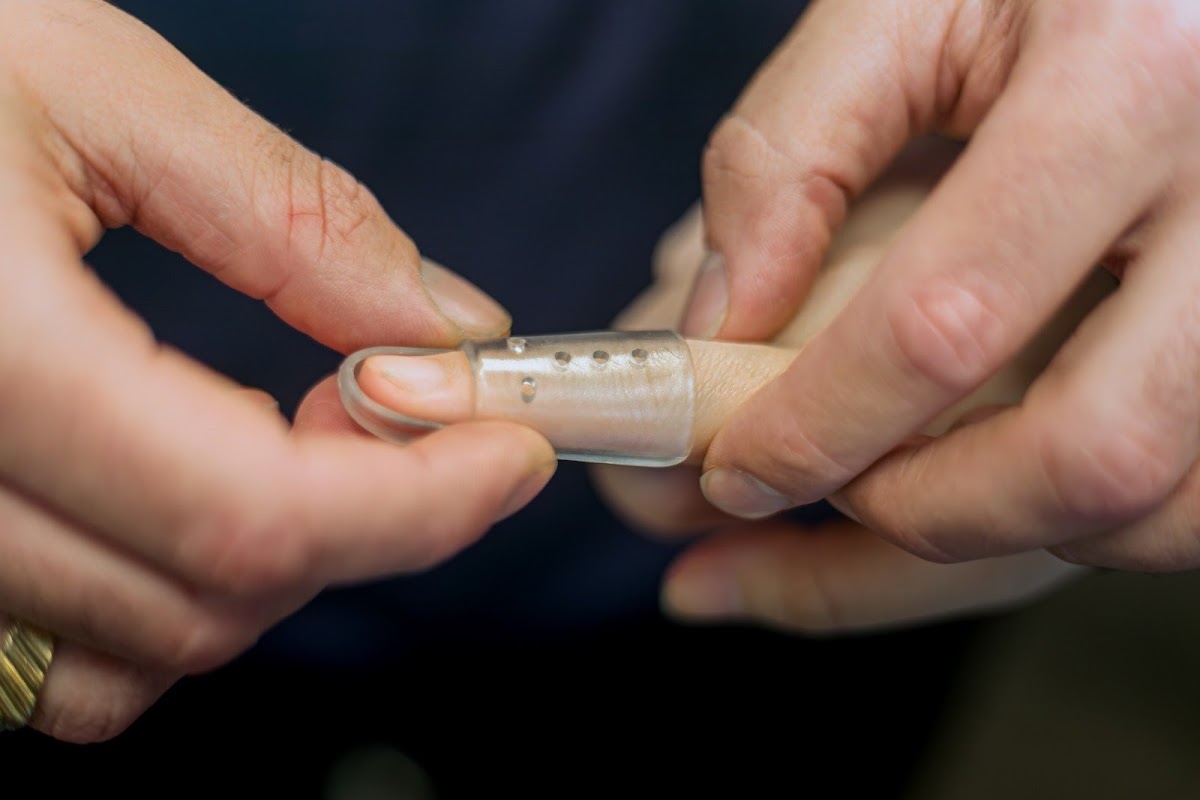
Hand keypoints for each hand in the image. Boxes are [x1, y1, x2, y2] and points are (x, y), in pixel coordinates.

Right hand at [0, 0, 553, 741]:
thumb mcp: (86, 82)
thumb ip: (287, 219)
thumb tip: (445, 326)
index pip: (250, 513)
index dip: (419, 502)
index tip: (510, 449)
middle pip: (205, 597)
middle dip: (359, 521)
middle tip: (408, 406)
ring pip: (129, 659)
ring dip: (262, 571)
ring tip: (298, 440)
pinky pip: (47, 658)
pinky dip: (156, 604)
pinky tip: (189, 493)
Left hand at [688, 0, 1199, 570]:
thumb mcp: (900, 7)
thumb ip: (787, 154)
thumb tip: (722, 324)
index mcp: (1130, 80)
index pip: (945, 320)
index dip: (818, 427)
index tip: (738, 469)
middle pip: (1089, 451)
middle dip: (922, 513)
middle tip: (828, 496)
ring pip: (1166, 500)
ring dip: (1013, 533)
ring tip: (904, 490)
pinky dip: (1093, 519)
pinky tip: (1001, 477)